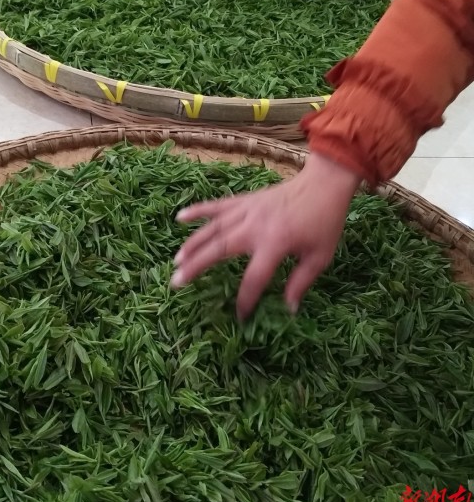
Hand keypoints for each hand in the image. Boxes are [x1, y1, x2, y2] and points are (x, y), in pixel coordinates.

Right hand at [172, 153, 361, 318]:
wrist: (323, 184)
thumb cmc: (324, 222)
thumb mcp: (320, 257)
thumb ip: (301, 282)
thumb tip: (288, 309)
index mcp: (276, 243)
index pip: (254, 277)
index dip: (246, 299)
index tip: (240, 316)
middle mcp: (255, 226)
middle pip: (220, 248)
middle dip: (197, 265)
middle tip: (177, 281)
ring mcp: (247, 210)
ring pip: (213, 228)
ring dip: (193, 243)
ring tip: (176, 260)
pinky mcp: (244, 200)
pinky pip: (217, 205)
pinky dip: (198, 210)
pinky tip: (179, 217)